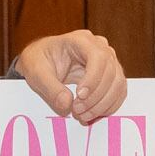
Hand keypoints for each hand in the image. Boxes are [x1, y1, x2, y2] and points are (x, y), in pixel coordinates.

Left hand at [15, 28, 129, 123]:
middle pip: (111, 73)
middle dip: (96, 97)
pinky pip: (118, 93)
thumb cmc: (38, 61)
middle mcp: (99, 47)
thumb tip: (67, 104)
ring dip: (103, 105)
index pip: (98, 57)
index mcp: (81, 40)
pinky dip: (107, 107)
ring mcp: (108, 61)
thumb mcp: (36, 72)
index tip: (79, 96)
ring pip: (118, 84)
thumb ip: (50, 88)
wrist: (41, 63)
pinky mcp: (111, 76)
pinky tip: (91, 114)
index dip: (93, 79)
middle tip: (77, 111)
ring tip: (82, 115)